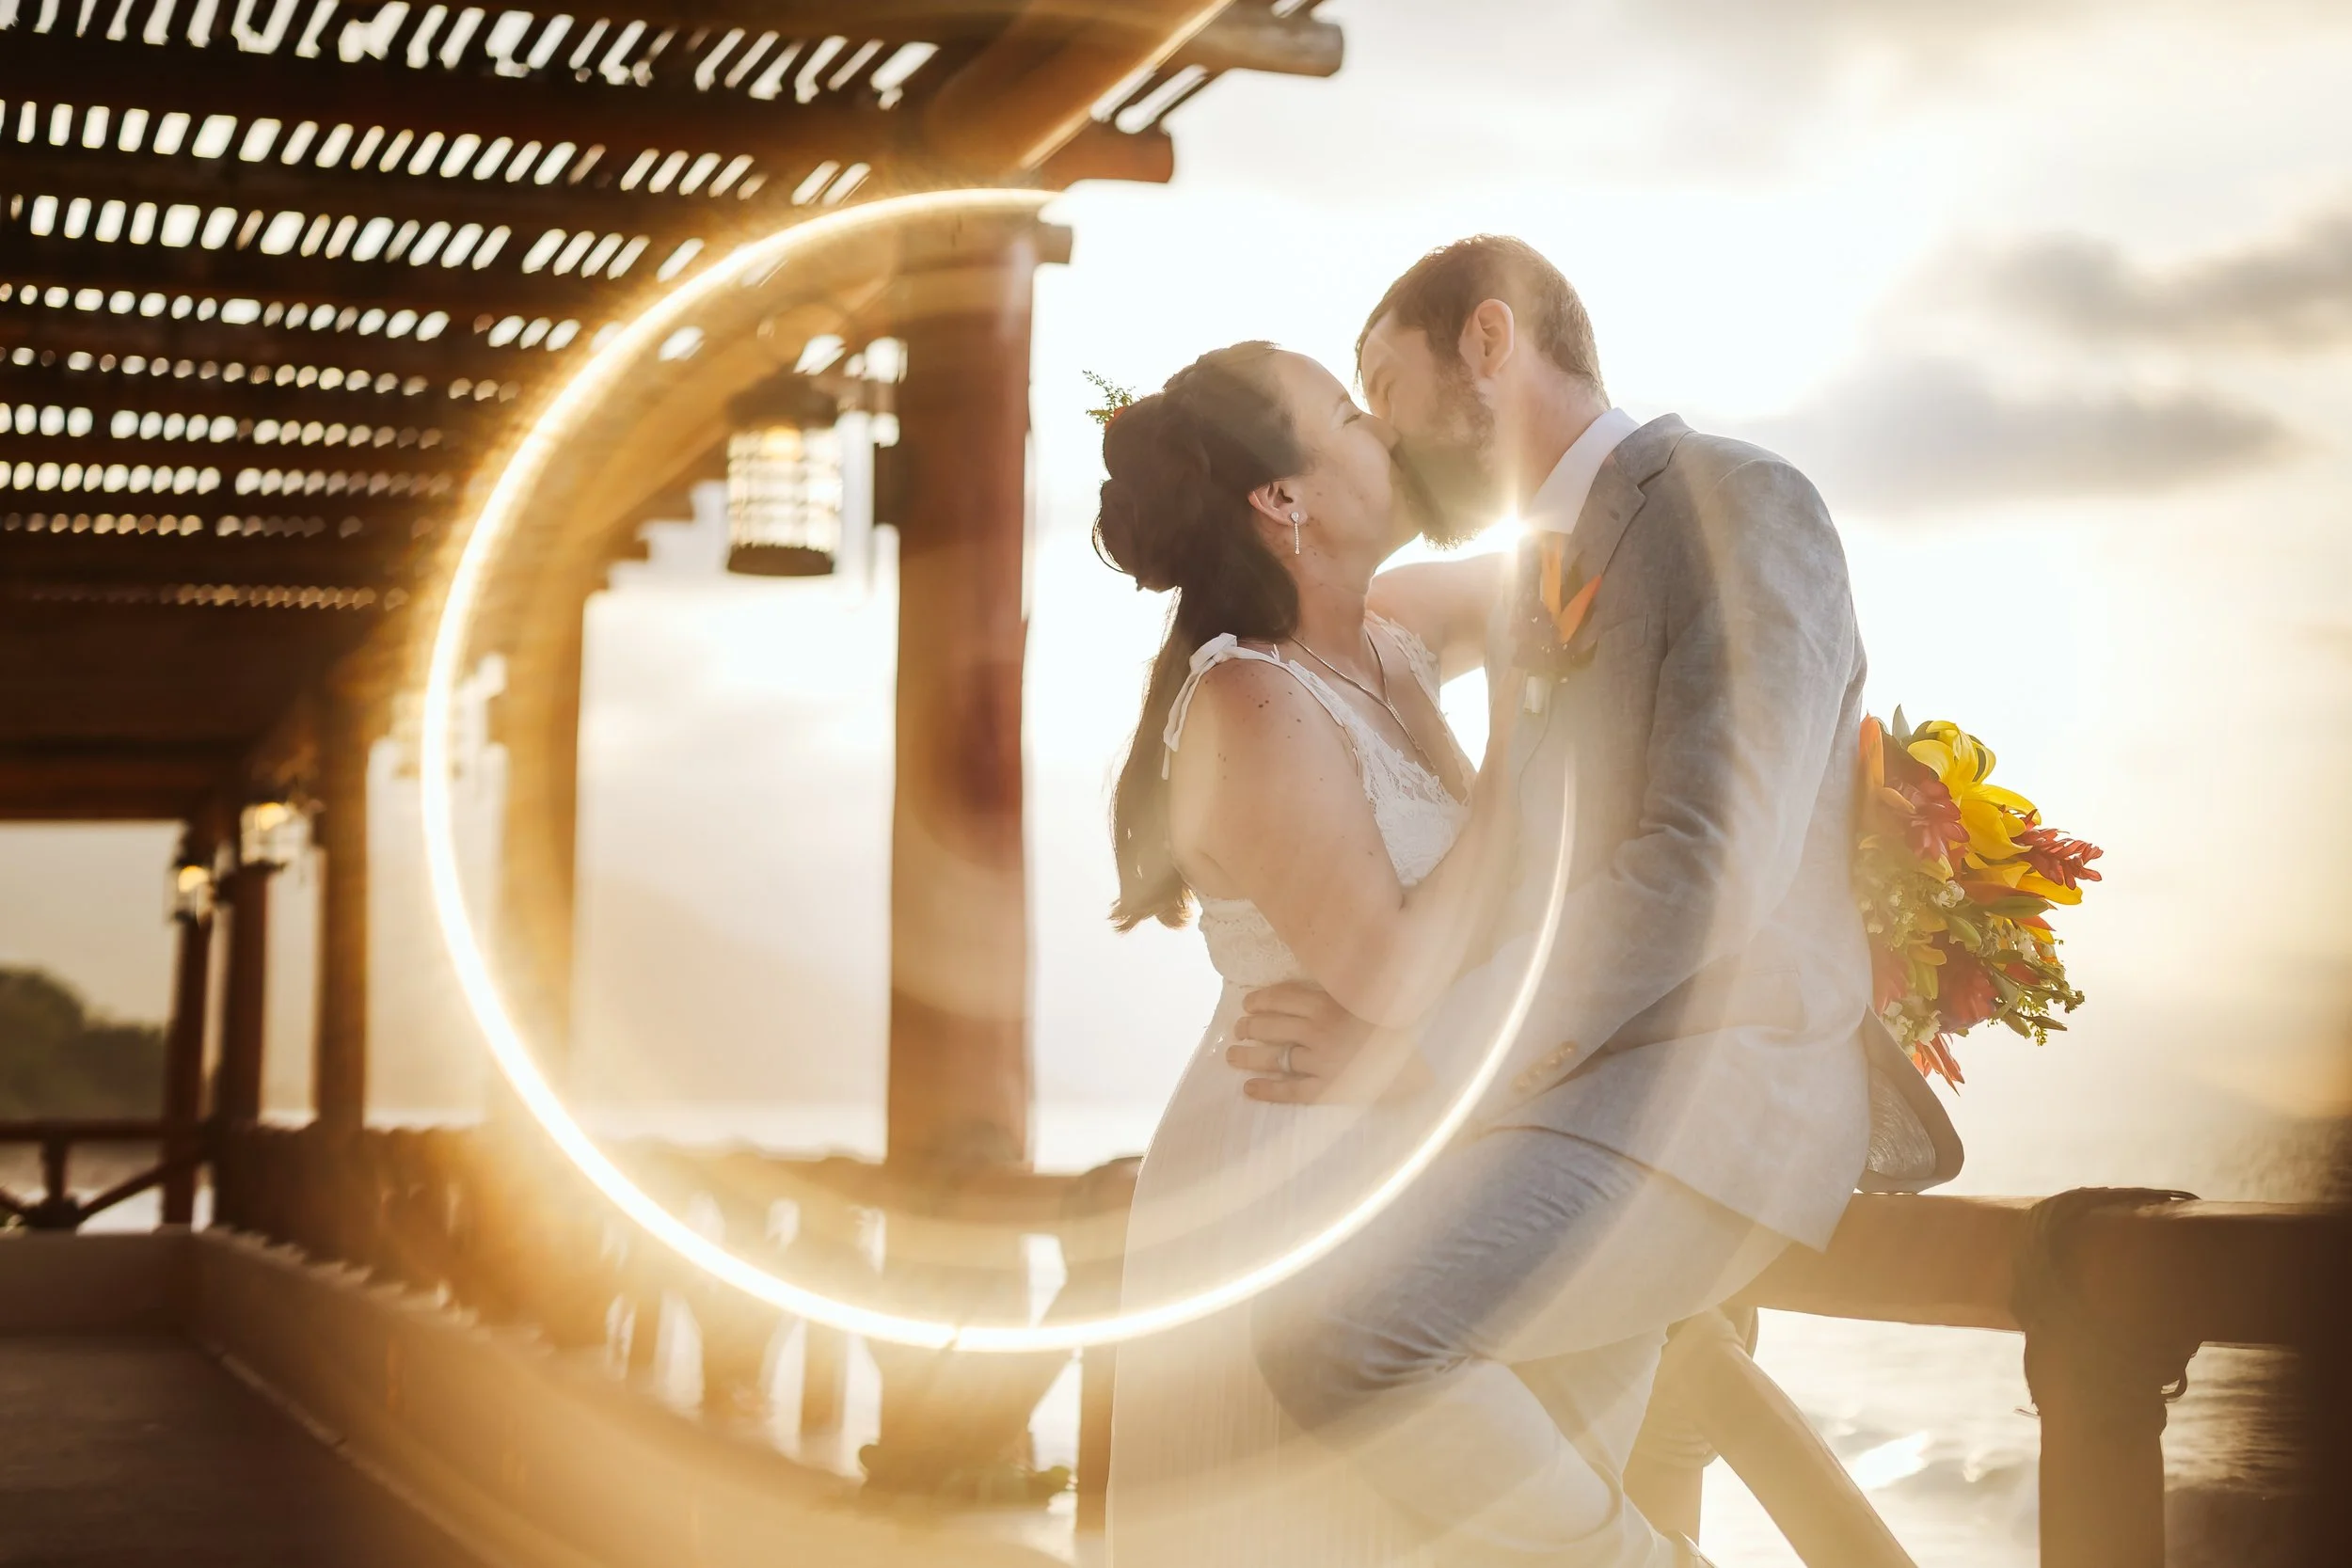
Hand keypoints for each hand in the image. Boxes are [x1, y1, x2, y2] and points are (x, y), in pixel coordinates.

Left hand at [1226, 982, 1432, 1103]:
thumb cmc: (1397, 1024)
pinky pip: (1290, 1090)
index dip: (1259, 1001)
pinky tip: (1249, 1089)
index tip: (1248, 1004)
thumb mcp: (1367, 995)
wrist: (1423, 1061)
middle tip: (1239, 1029)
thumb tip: (1320, 975)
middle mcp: (1320, 1030)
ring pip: (1273, 1057)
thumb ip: (1343, 986)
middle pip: (1271, 1026)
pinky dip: (1267, 1090)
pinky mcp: (1328, 1089)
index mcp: (1329, 1003)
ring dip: (1247, 1056)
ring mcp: (1322, 1061)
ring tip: (1232, 1056)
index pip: (1281, 997)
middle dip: (1249, 1027)